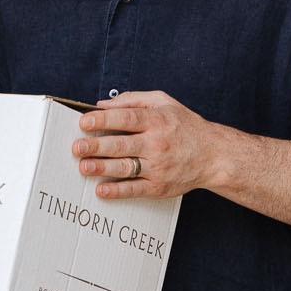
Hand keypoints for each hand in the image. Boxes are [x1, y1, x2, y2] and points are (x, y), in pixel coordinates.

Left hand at [73, 91, 221, 200]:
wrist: (214, 155)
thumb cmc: (185, 126)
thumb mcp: (164, 102)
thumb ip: (133, 99)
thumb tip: (102, 104)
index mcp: (157, 121)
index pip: (127, 118)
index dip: (104, 120)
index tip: (84, 122)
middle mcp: (158, 144)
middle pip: (122, 144)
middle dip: (97, 146)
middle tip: (77, 147)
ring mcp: (159, 167)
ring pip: (126, 168)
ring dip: (102, 168)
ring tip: (84, 167)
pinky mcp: (159, 186)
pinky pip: (135, 189)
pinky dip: (117, 191)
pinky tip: (101, 189)